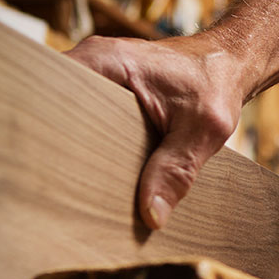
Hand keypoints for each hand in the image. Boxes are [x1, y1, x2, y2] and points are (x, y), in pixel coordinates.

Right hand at [67, 33, 244, 228]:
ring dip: (78, 150)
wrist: (228, 64)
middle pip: (55, 111)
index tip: (56, 170)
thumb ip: (178, 169)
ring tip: (80, 189)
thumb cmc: (217, 83)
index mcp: (106, 62)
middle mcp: (91, 65)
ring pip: (70, 119)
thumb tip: (152, 216)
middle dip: (61, 150)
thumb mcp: (203, 128)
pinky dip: (95, 146)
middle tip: (68, 191)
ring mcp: (95, 78)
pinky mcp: (105, 94)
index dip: (49, 131)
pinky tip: (100, 176)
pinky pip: (88, 121)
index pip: (53, 94)